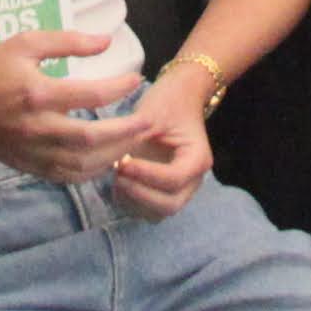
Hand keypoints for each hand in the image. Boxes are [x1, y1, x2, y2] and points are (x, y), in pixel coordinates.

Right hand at [0, 30, 143, 181]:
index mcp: (37, 93)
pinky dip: (92, 171)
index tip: (136, 78)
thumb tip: (106, 42)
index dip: (120, 87)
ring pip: (83, 164)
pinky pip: (67, 177)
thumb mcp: (25, 43)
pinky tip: (107, 158)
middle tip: (149, 121)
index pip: (91, 95)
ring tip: (134, 141)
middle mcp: (37, 127)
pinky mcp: (29, 167)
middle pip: (92, 138)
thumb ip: (67, 41)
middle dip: (127, 132)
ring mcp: (32, 152)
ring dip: (114, 155)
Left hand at [102, 68, 213, 217]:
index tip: (123, 161)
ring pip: (157, 213)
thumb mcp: (151, 115)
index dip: (146, 175)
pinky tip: (118, 181)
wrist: (177, 97)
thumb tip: (113, 163)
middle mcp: (192, 180)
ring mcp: (178, 189)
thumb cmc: (168, 102)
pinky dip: (131, 202)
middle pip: (169, 204)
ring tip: (117, 177)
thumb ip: (134, 141)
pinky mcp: (163, 192)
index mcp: (197, 159)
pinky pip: (147, 211)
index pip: (173, 179)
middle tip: (118, 173)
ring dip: (133, 201)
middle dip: (139, 193)